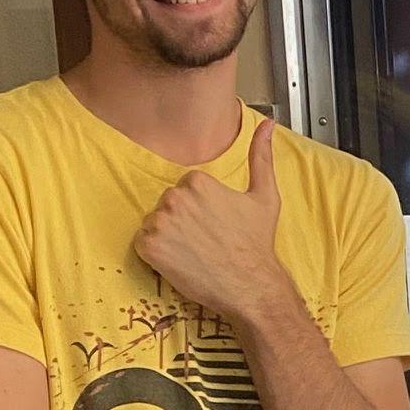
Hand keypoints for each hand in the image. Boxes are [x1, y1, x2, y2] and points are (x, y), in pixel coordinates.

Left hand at [133, 119, 286, 319]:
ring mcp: (160, 223)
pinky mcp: (149, 247)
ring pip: (154, 224)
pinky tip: (180, 261)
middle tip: (205, 241)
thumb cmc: (257, 244)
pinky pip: (143, 244)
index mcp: (197, 182)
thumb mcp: (264, 196)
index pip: (184, 190)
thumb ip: (261, 156)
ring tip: (194, 252)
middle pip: (167, 206)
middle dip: (181, 222)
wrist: (251, 285)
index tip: (214, 226)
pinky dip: (156, 255)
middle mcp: (174, 198)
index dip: (199, 211)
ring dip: (168, 238)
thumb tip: (267, 124)